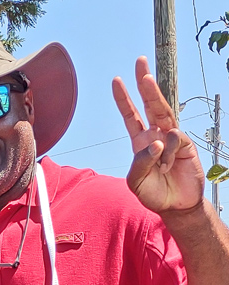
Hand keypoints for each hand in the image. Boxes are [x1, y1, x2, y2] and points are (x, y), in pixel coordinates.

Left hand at [112, 57, 204, 213]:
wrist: (176, 205)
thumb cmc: (153, 193)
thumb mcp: (137, 182)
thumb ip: (140, 163)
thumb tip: (155, 142)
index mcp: (140, 143)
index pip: (130, 116)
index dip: (124, 100)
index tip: (117, 81)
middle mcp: (155, 135)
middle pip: (149, 104)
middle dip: (145, 83)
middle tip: (140, 62)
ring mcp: (171, 138)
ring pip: (163, 113)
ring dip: (153, 95)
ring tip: (148, 94)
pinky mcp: (185, 143)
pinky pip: (174, 139)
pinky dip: (167, 153)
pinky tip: (167, 166)